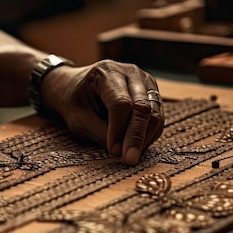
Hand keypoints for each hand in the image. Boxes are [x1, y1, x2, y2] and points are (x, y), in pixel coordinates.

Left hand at [42, 59, 163, 164]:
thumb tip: (123, 150)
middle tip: (129, 160)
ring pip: (154, 114)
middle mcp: (130, 73)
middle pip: (142, 107)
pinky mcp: (152, 94)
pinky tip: (135, 147)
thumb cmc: (75, 102)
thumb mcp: (78, 118)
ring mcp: (145, 82)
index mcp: (106, 72)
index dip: (119, 129)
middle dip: (136, 137)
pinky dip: (148, 136)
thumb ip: (100, 132)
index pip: (120, 103)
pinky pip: (157, 118)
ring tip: (130, 156)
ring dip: (144, 138)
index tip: (114, 150)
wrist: (77, 88)